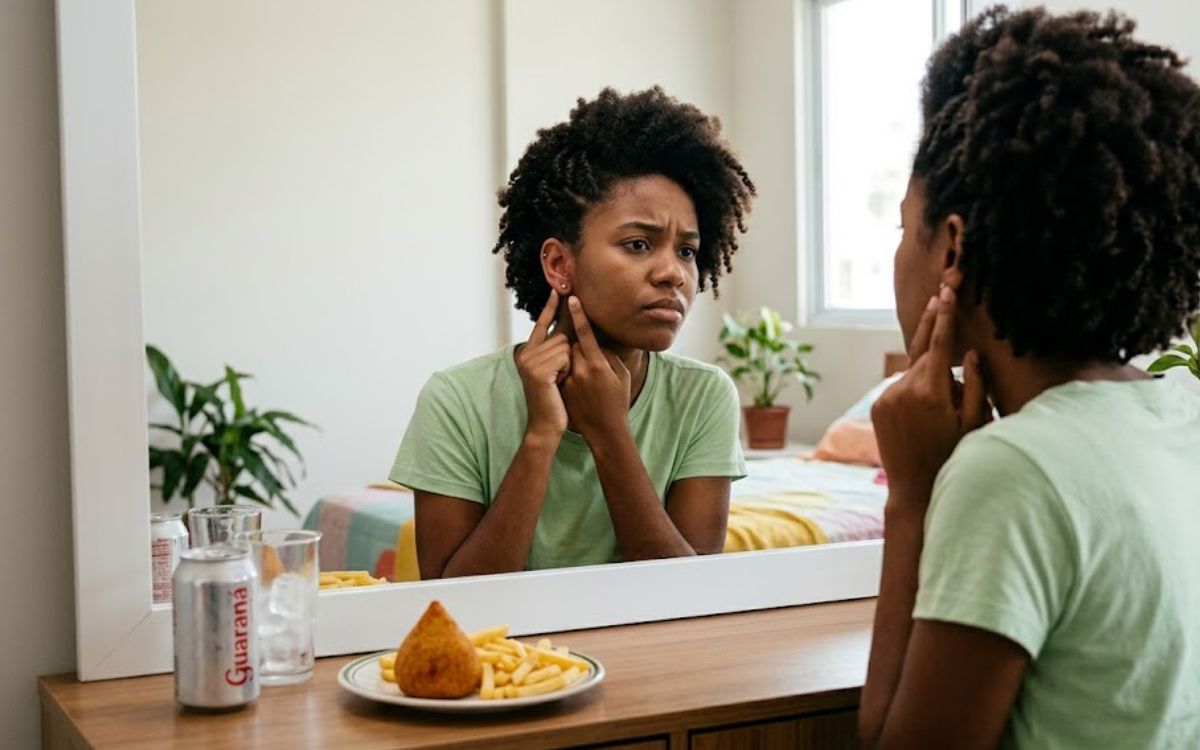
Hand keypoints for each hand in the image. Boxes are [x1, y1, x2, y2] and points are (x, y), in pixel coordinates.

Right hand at [515, 291, 570, 440]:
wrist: (546, 426)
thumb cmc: (554, 401)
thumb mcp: (554, 372)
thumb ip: (557, 351)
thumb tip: (568, 331)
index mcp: (527, 353)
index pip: (542, 325)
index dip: (550, 308)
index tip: (557, 290)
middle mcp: (525, 354)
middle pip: (561, 337)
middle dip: (567, 356)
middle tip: (558, 378)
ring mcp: (530, 361)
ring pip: (565, 346)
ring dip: (568, 365)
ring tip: (558, 382)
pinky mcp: (538, 370)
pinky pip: (565, 357)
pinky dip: (567, 370)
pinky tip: (558, 384)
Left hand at [561, 296, 631, 443]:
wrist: (604, 431)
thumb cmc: (617, 401)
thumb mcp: (621, 375)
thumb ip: (608, 354)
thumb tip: (595, 341)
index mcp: (598, 364)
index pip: (584, 333)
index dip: (578, 314)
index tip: (571, 298)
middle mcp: (581, 370)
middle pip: (572, 343)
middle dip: (577, 344)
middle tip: (589, 360)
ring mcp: (569, 380)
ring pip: (566, 357)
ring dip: (572, 359)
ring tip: (586, 377)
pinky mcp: (561, 388)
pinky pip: (562, 370)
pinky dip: (568, 371)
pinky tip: (579, 386)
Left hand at [871, 286, 990, 509]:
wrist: (915, 491)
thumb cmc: (954, 459)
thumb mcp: (975, 425)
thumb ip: (976, 386)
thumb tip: (971, 353)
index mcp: (931, 392)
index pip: (939, 344)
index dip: (944, 315)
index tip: (946, 291)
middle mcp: (903, 390)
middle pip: (924, 351)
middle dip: (936, 330)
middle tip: (942, 294)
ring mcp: (887, 398)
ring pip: (915, 371)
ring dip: (931, 374)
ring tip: (947, 405)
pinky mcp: (878, 407)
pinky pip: (902, 387)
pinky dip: (917, 387)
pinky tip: (929, 412)